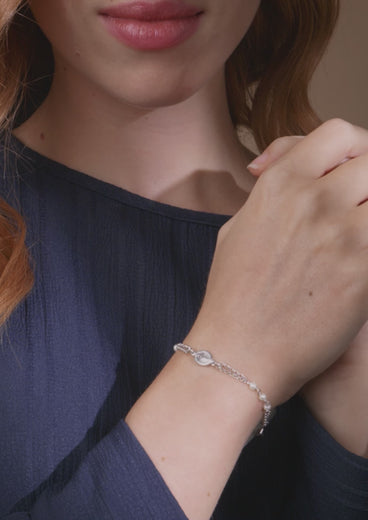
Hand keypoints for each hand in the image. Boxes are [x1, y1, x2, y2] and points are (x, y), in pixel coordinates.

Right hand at [246, 124, 367, 455]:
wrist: (238, 352)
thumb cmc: (232, 294)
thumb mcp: (237, 229)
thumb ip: (268, 193)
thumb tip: (283, 171)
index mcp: (278, 184)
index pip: (336, 132)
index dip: (349, 149)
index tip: (343, 173)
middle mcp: (312, 199)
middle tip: (360, 204)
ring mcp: (343, 232)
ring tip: (361, 231)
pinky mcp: (366, 269)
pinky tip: (362, 258)